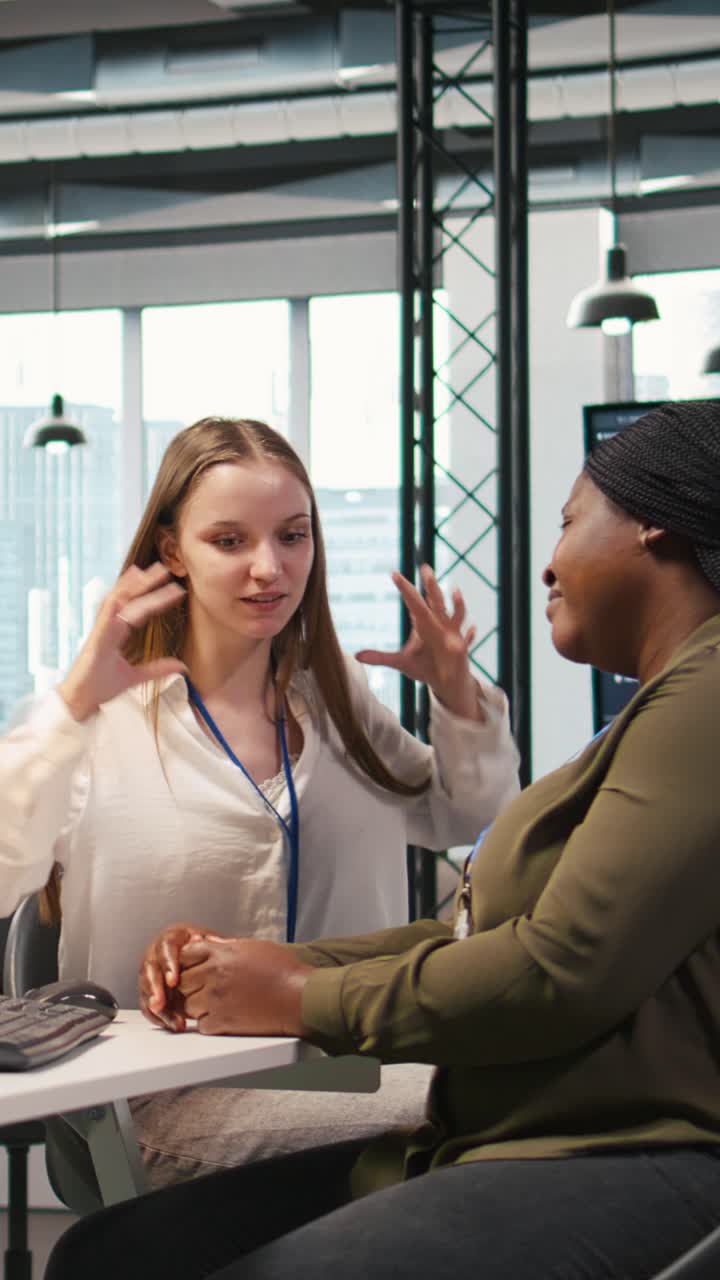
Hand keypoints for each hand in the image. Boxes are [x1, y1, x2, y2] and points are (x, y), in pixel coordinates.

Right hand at [58, 563, 186, 721]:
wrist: (81, 702)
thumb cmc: (101, 687)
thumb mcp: (136, 677)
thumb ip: (157, 668)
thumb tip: (181, 665)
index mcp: (116, 633)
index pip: (140, 610)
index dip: (156, 599)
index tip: (175, 590)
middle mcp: (108, 627)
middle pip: (128, 599)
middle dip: (145, 583)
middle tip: (163, 568)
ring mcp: (100, 631)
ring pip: (116, 602)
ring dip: (130, 586)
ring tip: (145, 572)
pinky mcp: (94, 640)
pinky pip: (103, 617)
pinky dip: (113, 603)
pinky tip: (124, 593)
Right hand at [139, 922, 217, 1030]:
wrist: (199, 956)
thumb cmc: (204, 948)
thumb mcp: (209, 942)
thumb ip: (214, 944)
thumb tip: (215, 943)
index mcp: (171, 939)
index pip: (165, 948)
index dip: (168, 965)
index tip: (173, 981)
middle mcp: (156, 954)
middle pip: (149, 970)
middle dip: (154, 989)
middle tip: (159, 1004)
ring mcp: (151, 973)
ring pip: (146, 990)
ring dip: (156, 1007)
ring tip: (170, 1020)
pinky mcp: (150, 990)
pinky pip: (147, 1004)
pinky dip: (157, 1016)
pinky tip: (170, 1024)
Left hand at [177, 936, 312, 1036]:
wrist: (299, 997)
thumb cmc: (283, 970)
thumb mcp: (255, 947)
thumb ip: (227, 945)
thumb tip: (209, 942)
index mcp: (221, 954)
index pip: (184, 954)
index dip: (187, 961)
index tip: (195, 967)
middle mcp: (214, 975)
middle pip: (182, 981)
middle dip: (189, 984)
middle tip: (201, 988)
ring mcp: (216, 1000)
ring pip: (187, 1005)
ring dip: (196, 1005)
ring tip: (212, 1003)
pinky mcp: (223, 1022)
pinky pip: (201, 1024)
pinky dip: (208, 1023)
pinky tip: (221, 1016)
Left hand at [356, 564, 482, 719]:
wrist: (445, 680)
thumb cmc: (424, 667)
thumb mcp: (400, 663)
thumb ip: (380, 658)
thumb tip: (356, 656)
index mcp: (423, 623)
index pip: (412, 602)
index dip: (405, 589)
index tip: (394, 574)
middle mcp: (438, 624)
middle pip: (435, 601)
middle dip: (431, 586)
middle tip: (425, 568)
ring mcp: (452, 634)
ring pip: (454, 614)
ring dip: (456, 603)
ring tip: (455, 591)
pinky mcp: (461, 648)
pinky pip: (466, 639)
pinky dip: (470, 635)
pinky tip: (473, 629)